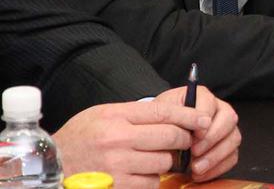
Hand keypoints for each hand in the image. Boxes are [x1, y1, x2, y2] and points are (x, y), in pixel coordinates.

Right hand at [53, 95, 216, 188]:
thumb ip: (136, 113)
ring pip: (163, 162)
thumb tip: (175, 114)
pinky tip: (141, 174)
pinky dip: (152, 179)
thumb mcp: (103, 114)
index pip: (164, 112)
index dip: (189, 116)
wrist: (49, 166)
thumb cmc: (80, 137)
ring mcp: (117, 165)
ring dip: (165, 161)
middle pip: (170, 137)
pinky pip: (151, 183)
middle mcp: (117, 139)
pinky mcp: (116, 186)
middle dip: (183, 140)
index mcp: (116, 116)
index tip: (203, 120)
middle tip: (184, 142)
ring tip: (153, 158)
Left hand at [156, 85, 239, 180]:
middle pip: (229, 119)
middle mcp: (219, 109)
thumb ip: (174, 118)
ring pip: (233, 139)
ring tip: (196, 168)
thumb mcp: (162, 115)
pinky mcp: (227, 146)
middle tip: (194, 152)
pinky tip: (201, 173)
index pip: (211, 104)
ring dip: (215, 156)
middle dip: (212, 139)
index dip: (203, 122)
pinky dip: (218, 168)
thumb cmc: (162, 123)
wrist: (160, 135)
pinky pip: (232, 156)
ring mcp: (226, 128)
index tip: (192, 136)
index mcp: (202, 97)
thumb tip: (188, 131)